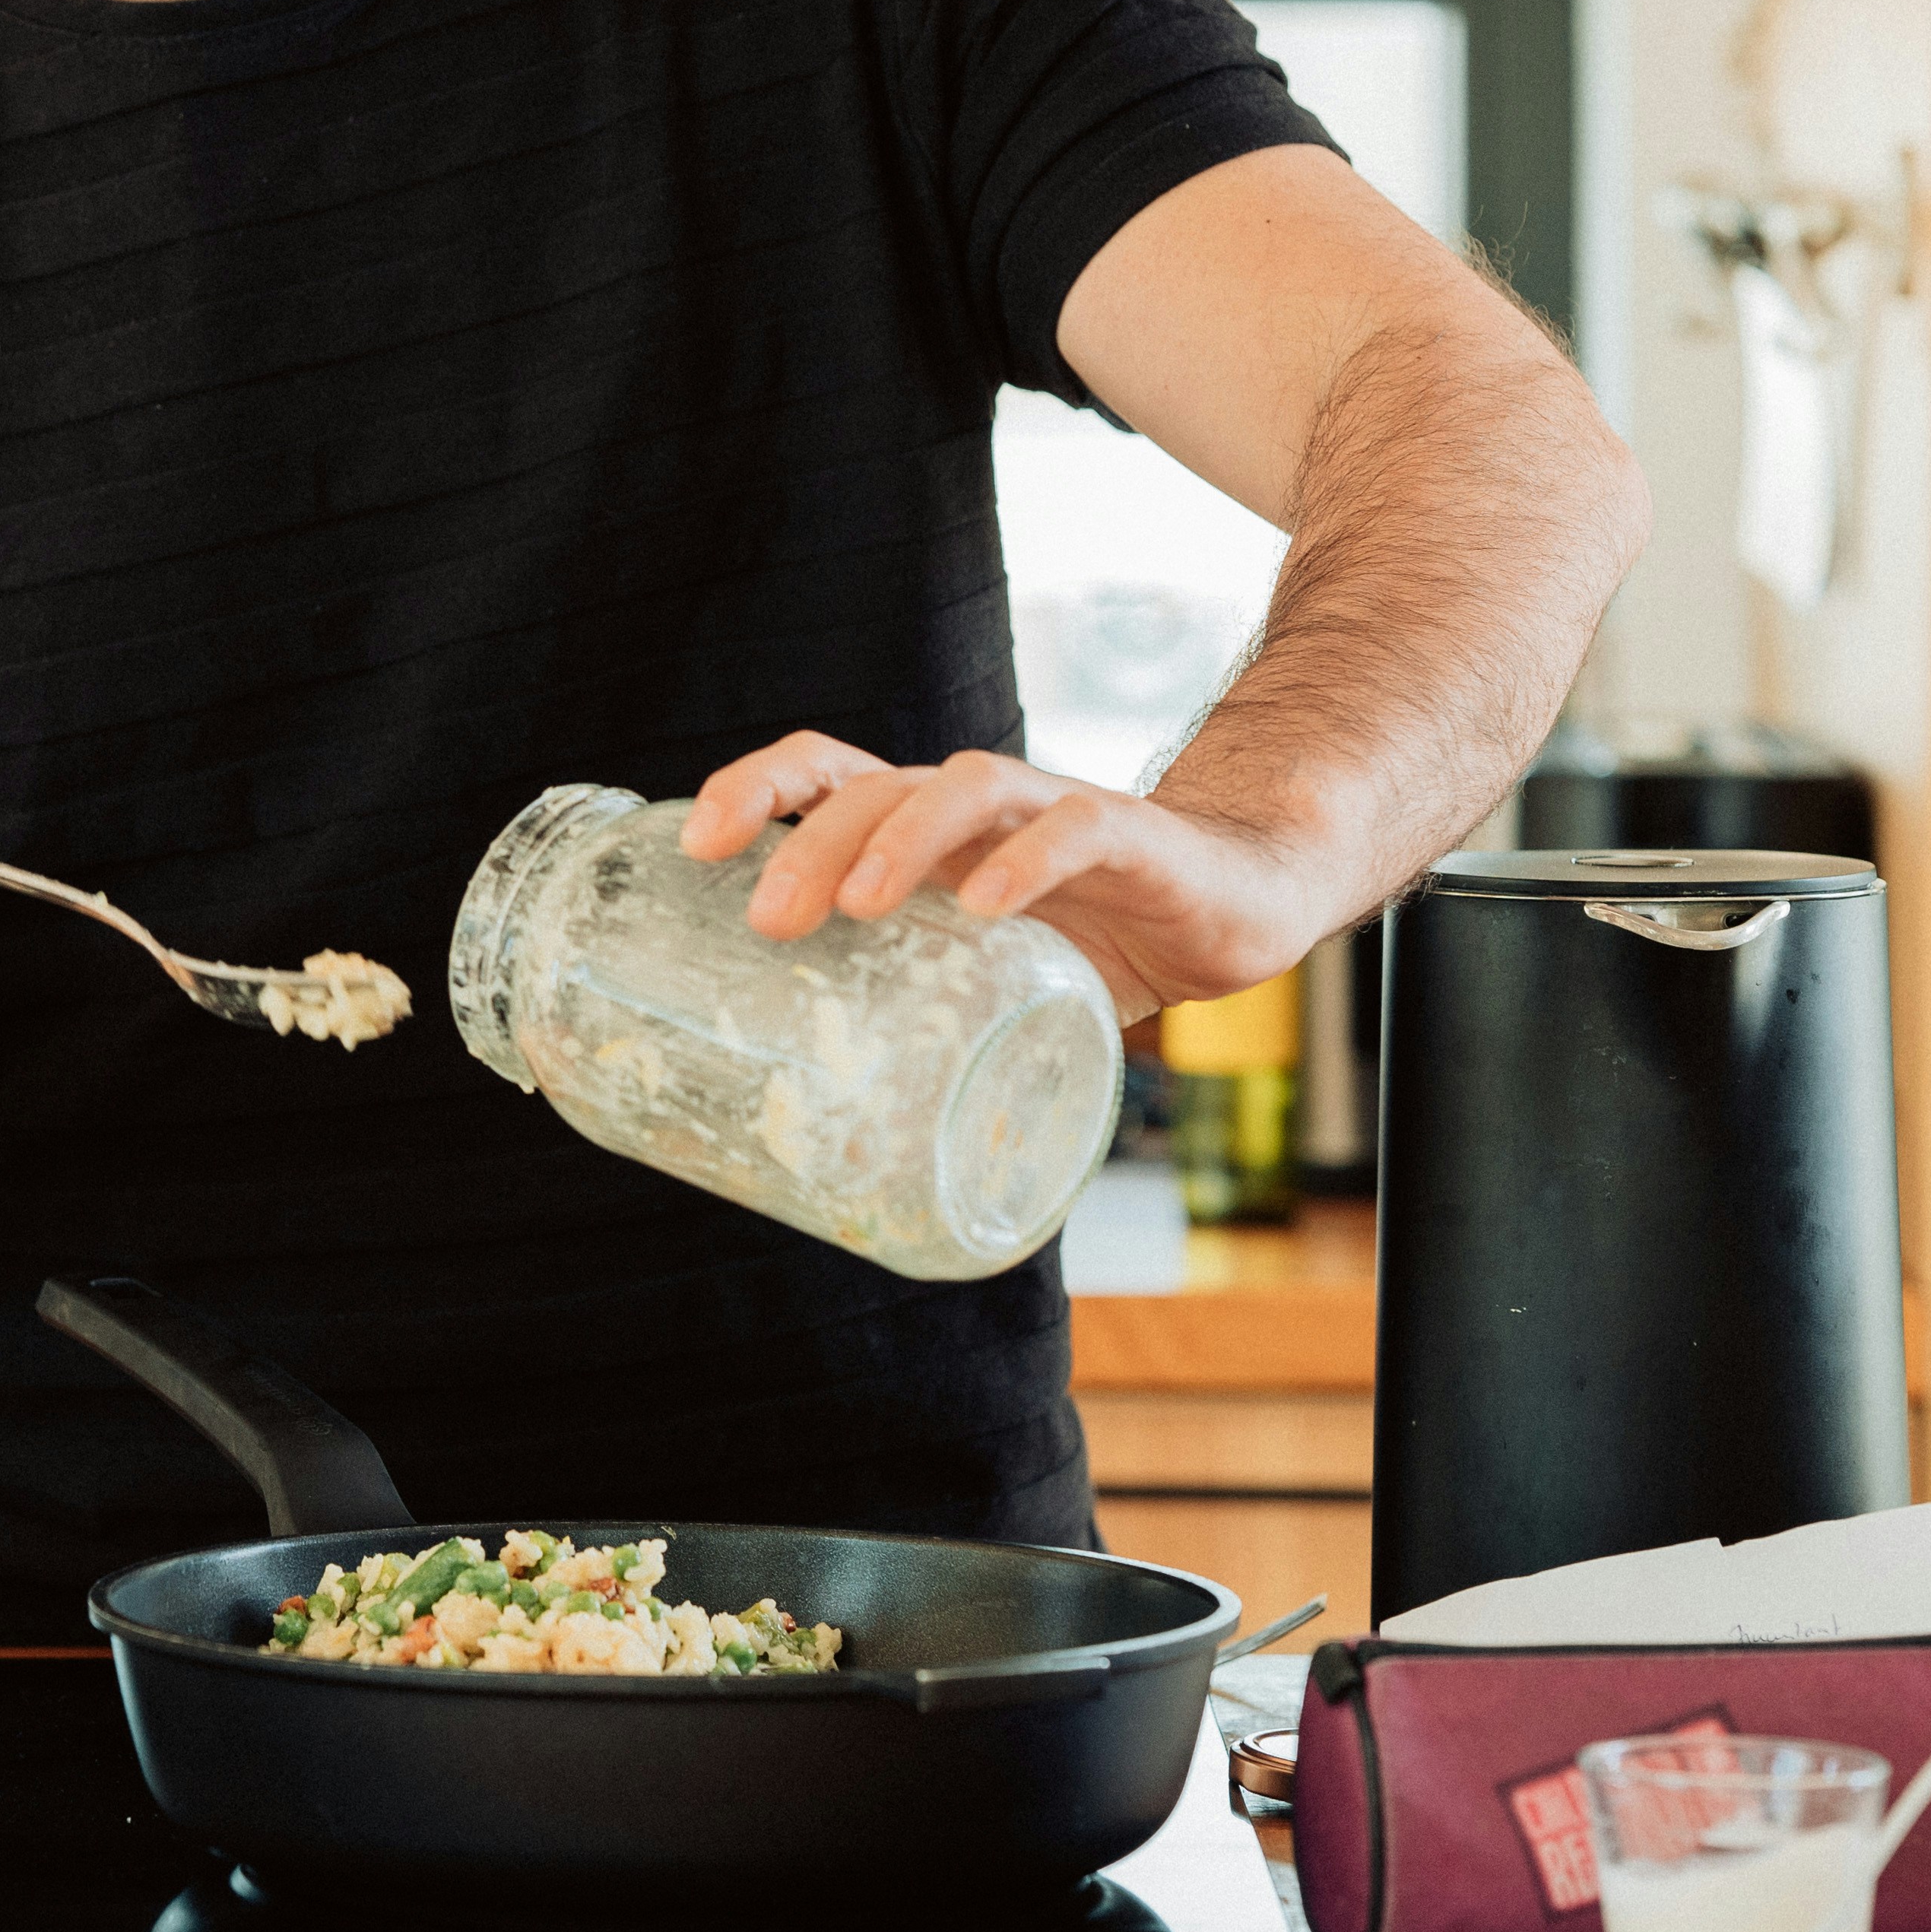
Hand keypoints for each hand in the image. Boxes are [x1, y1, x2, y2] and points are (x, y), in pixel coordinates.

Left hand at [679, 731, 1335, 1020]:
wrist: (1237, 902)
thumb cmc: (1094, 940)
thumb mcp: (988, 986)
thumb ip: (921, 1034)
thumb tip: (820, 1157)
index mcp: (925, 832)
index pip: (823, 773)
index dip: (754, 789)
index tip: (693, 844)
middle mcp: (975, 808)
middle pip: (874, 787)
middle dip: (809, 841)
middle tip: (767, 919)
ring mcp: (1050, 812)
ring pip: (961, 789)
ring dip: (901, 837)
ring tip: (858, 904)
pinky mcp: (1131, 838)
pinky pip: (1074, 829)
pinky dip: (1025, 861)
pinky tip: (985, 905)